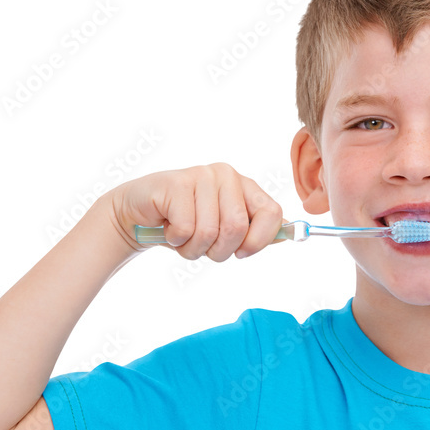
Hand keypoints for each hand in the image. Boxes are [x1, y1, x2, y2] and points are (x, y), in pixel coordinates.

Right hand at [104, 163, 284, 260]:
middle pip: (237, 228)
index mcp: (244, 185)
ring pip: (210, 232)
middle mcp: (226, 175)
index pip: (272, 213)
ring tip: (182, 236)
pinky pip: (186, 229)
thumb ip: (255, 230)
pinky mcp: (176, 184)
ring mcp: (201, 176)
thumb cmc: (185, 224)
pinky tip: (168, 228)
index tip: (242, 253)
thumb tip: (290, 233)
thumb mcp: (223, 229)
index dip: (259, 240)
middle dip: (218, 251)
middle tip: (202, 246)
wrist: (139, 215)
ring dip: (193, 248)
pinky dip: (176, 240)